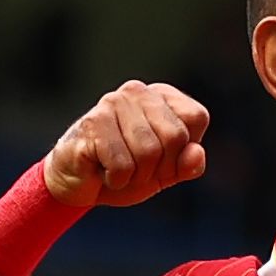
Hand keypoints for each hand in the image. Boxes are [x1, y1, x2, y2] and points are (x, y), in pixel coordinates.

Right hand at [43, 81, 210, 207]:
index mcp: (160, 96)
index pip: (196, 117)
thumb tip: (196, 152)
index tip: (162, 159)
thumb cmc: (124, 171)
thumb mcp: (165, 172)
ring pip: (148, 152)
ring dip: (136, 176)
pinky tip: (102, 171)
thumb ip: (188, 164)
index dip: (184, 150)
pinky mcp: (92, 123)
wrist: (78, 184)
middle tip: (137, 169)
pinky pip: (122, 166)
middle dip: (159, 166)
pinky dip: (116, 180)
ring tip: (119, 170)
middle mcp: (137, 91)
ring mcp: (112, 104)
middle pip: (175, 136)